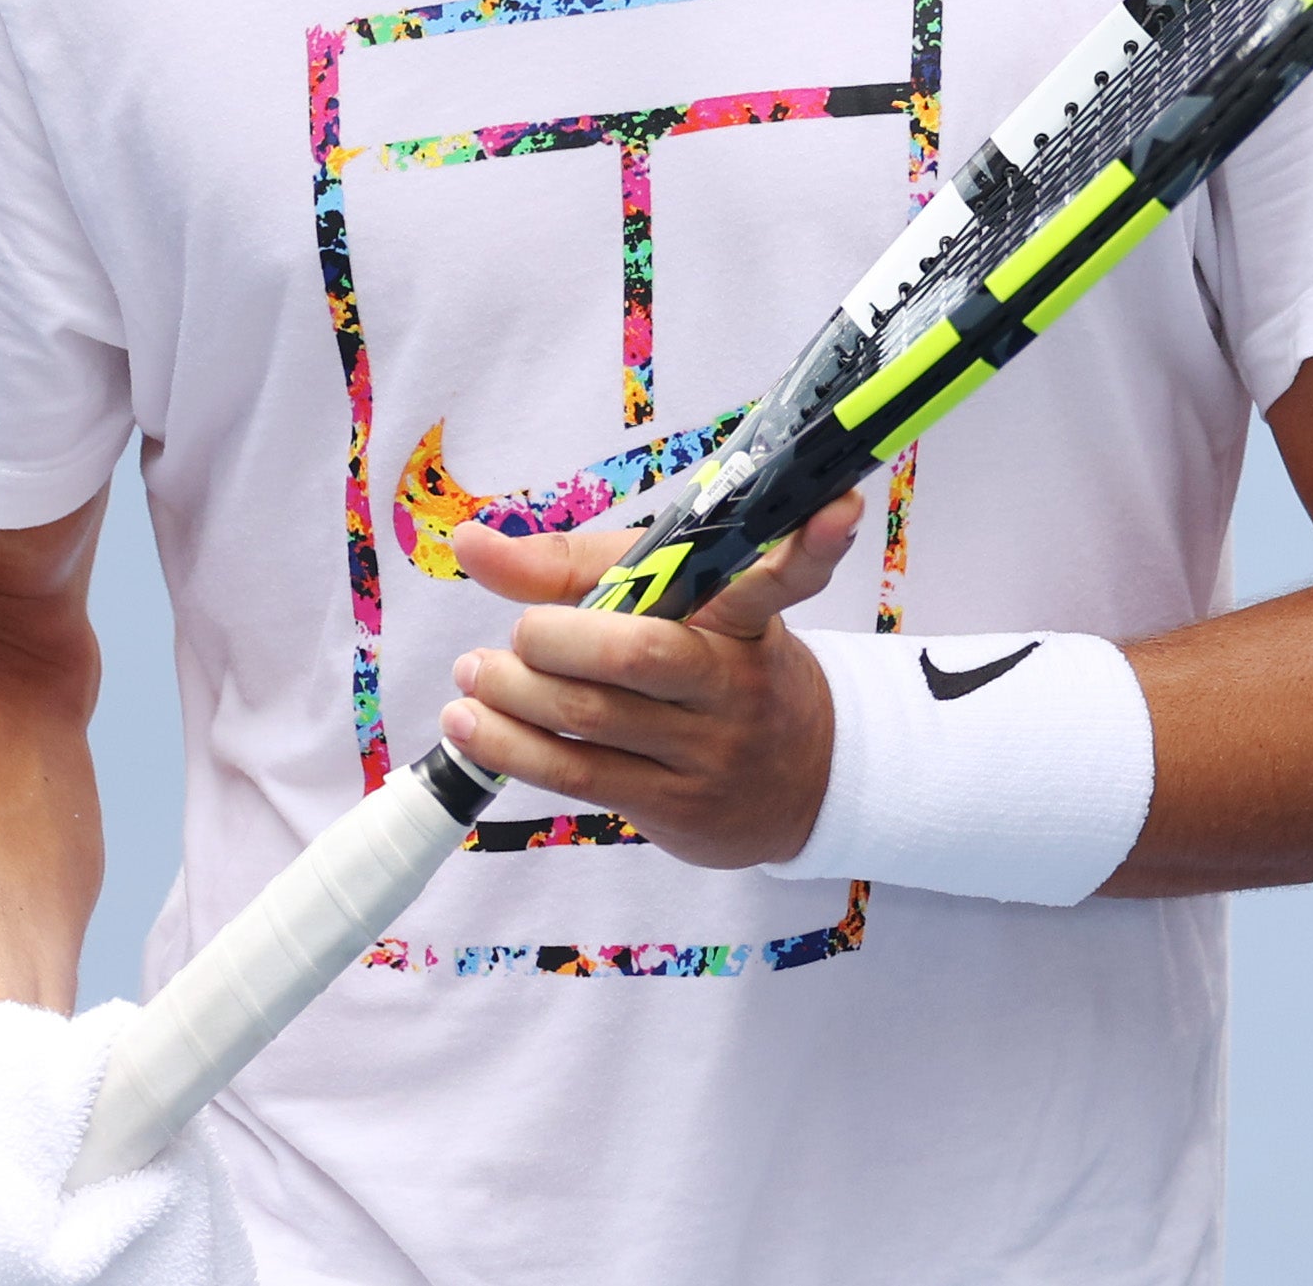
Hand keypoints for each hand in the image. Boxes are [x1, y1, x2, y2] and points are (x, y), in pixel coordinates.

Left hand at [438, 493, 862, 868]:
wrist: (801, 782)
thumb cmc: (717, 670)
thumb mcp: (680, 607)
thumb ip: (580, 570)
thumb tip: (472, 544)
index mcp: (750, 616)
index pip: (783, 575)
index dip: (812, 543)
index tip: (840, 507)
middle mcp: (739, 680)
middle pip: (641, 652)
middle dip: (554, 638)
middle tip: (518, 635)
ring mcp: (711, 750)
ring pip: (594, 718)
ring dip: (512, 694)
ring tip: (474, 676)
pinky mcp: (677, 805)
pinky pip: (577, 773)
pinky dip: (510, 746)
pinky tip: (472, 724)